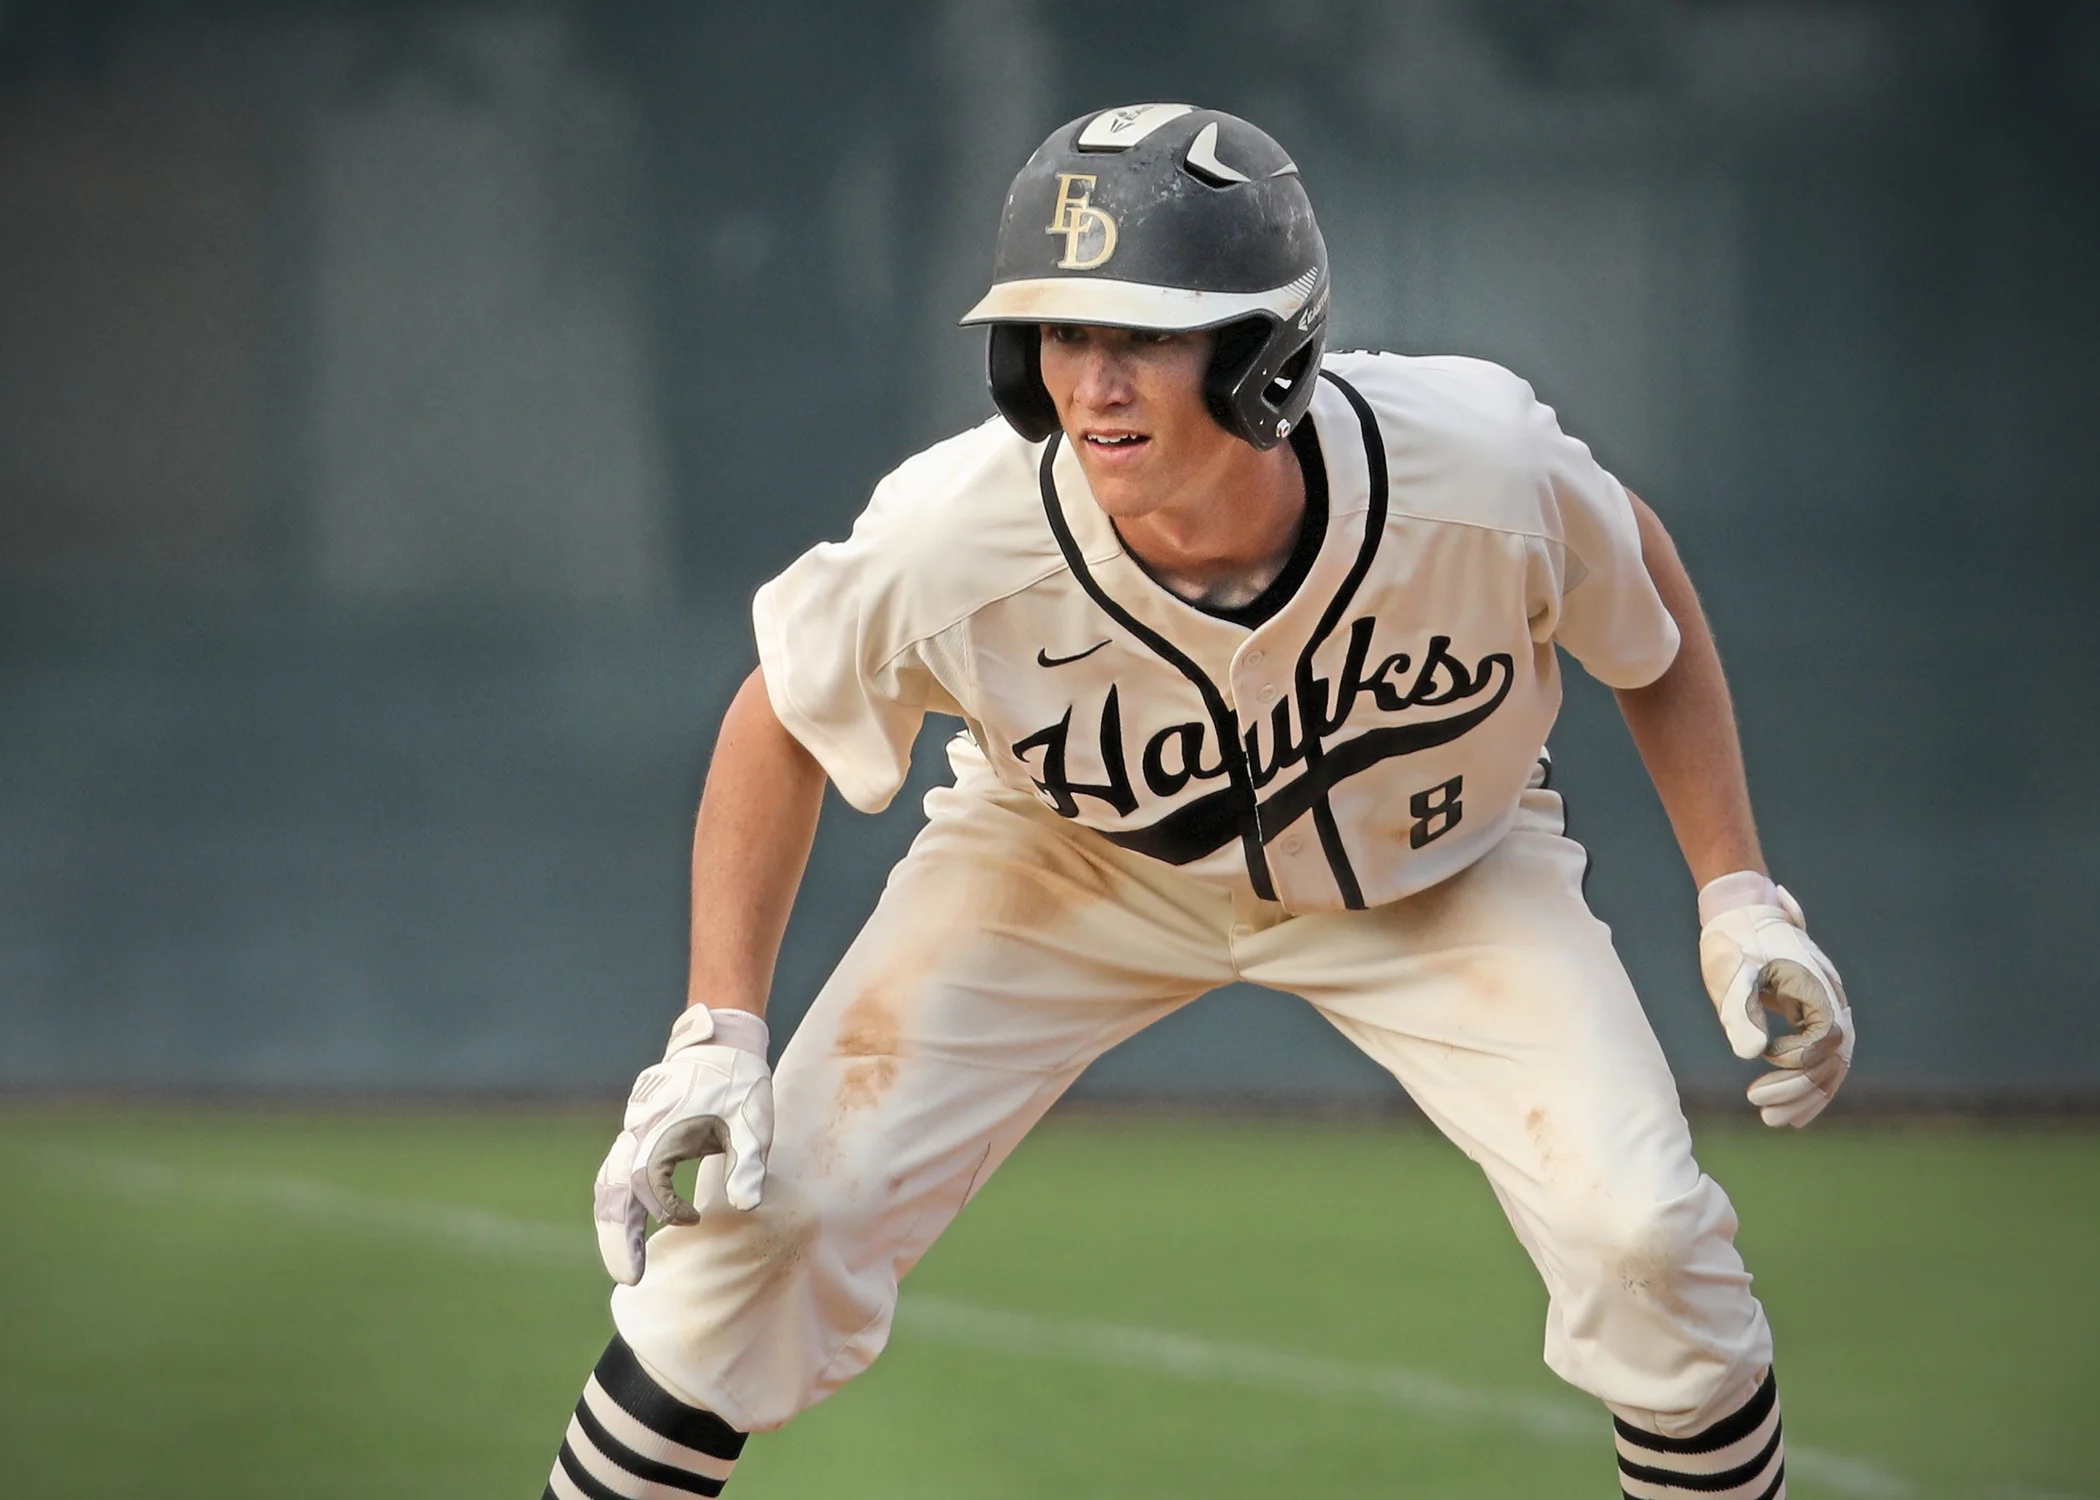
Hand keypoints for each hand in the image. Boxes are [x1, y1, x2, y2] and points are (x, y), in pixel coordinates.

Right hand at [593, 1006, 773, 1284]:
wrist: (721, 1041)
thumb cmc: (739, 1082)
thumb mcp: (752, 1121)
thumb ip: (747, 1162)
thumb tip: (746, 1206)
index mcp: (664, 1129)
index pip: (650, 1185)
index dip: (668, 1210)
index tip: (693, 1220)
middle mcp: (639, 1130)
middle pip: (612, 1190)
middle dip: (617, 1236)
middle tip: (629, 1277)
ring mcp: (634, 1128)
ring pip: (608, 1181)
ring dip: (613, 1223)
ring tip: (625, 1263)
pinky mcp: (637, 1129)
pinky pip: (615, 1170)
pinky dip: (617, 1201)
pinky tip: (630, 1223)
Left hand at [1697, 876, 1853, 1127]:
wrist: (1740, 912)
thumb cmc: (1734, 942)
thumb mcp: (1731, 975)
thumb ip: (1741, 1011)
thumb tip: (1752, 1054)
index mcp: (1817, 990)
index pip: (1823, 1044)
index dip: (1796, 1066)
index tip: (1759, 1074)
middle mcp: (1831, 1001)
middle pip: (1832, 1061)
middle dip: (1801, 1093)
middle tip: (1765, 1117)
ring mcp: (1825, 1009)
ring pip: (1829, 1064)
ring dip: (1805, 1095)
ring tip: (1772, 1120)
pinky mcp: (1812, 1015)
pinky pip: (1820, 1057)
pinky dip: (1807, 1083)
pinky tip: (1787, 1107)